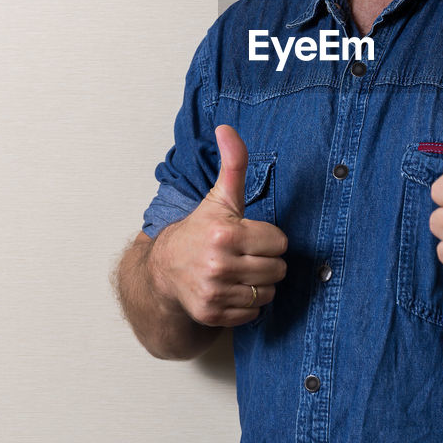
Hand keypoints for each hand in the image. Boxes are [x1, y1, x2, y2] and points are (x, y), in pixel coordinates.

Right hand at [147, 125, 288, 326]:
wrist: (164, 269)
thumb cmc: (199, 231)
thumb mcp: (219, 198)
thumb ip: (232, 164)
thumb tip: (226, 128)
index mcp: (224, 234)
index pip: (279, 242)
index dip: (268, 238)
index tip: (251, 236)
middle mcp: (218, 265)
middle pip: (277, 269)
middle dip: (267, 261)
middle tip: (247, 255)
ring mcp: (214, 293)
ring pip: (268, 292)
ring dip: (260, 284)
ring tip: (240, 272)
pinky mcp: (212, 314)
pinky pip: (254, 312)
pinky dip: (248, 304)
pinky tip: (232, 289)